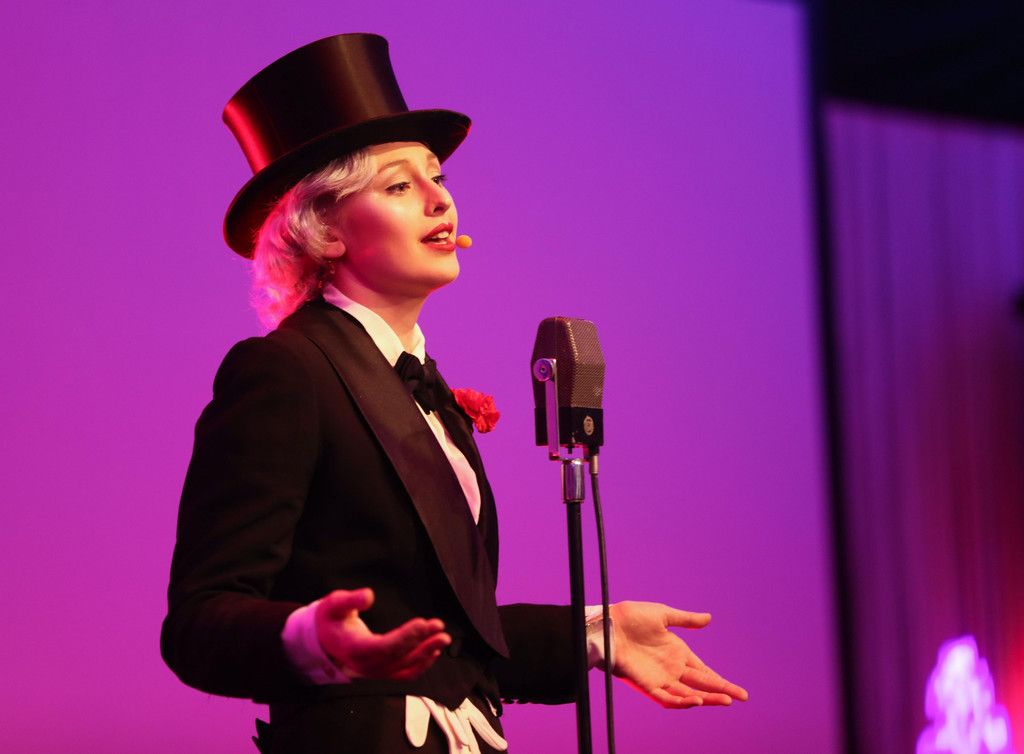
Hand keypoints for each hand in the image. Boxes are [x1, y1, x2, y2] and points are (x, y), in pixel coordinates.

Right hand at [314, 588, 450, 680]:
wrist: (323, 641)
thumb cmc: (330, 619)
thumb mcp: (334, 604)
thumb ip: (350, 600)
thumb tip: (369, 596)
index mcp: (354, 649)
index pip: (384, 647)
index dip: (405, 637)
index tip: (422, 623)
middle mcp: (366, 665)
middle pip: (399, 657)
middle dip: (421, 642)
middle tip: (439, 626)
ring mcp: (375, 672)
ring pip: (405, 668)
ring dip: (426, 654)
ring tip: (443, 638)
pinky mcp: (382, 672)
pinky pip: (404, 673)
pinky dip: (421, 665)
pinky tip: (433, 652)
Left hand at [608, 601, 747, 708]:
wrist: (608, 624)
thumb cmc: (631, 617)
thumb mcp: (663, 615)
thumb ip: (685, 620)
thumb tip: (709, 618)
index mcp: (678, 653)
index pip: (704, 671)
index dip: (720, 681)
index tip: (738, 691)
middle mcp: (672, 669)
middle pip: (701, 685)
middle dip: (721, 692)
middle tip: (741, 697)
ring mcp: (660, 679)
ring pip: (688, 695)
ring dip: (706, 699)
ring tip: (725, 701)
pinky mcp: (647, 686)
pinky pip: (667, 699)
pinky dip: (681, 702)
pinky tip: (696, 700)